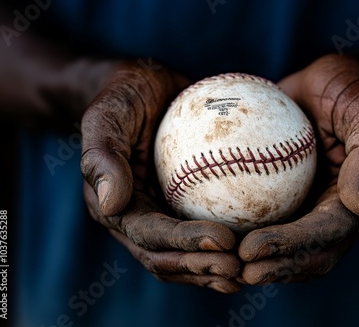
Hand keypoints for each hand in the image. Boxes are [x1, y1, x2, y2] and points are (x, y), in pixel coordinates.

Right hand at [81, 61, 240, 292]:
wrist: (139, 87)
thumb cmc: (122, 96)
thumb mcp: (106, 115)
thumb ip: (102, 157)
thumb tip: (113, 206)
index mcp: (115, 208)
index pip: (150, 235)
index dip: (184, 244)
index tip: (224, 241)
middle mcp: (136, 219)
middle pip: (167, 257)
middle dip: (201, 268)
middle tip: (239, 269)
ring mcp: (159, 215)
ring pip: (186, 254)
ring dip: (213, 269)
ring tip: (248, 271)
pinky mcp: (180, 206)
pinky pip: (205, 226)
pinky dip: (226, 243)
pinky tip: (257, 242)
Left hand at [238, 54, 358, 283]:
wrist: (333, 82)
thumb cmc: (352, 89)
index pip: (327, 234)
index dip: (291, 247)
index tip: (250, 250)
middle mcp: (339, 212)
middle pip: (309, 254)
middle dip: (274, 267)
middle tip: (233, 267)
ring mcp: (316, 206)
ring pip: (289, 246)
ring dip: (260, 260)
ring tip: (221, 261)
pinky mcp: (293, 196)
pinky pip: (269, 217)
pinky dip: (245, 230)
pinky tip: (211, 227)